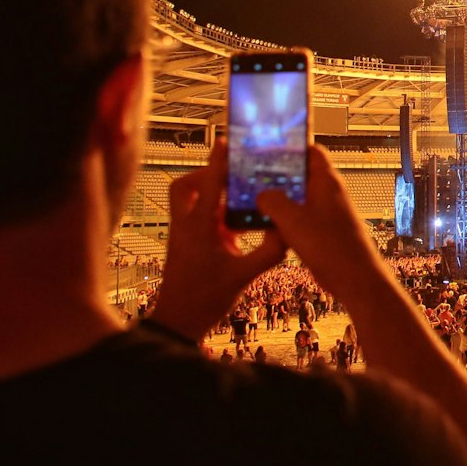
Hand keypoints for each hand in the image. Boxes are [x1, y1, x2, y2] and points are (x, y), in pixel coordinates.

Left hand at [147, 145, 285, 340]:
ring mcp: (183, 235)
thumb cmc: (205, 299)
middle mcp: (186, 226)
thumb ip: (269, 251)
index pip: (207, 184)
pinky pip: (198, 218)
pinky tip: (237, 225)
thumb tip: (288, 230)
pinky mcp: (185, 245)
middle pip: (185, 186)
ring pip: (189, 201)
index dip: (218, 161)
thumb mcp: (245, 276)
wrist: (178, 323)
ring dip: (210, 194)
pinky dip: (215, 213)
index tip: (229, 143)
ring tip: (238, 197)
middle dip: (205, 174)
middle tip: (231, 174)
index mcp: (198, 228)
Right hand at [256, 146, 384, 302]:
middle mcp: (327, 193)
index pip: (312, 152)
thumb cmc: (330, 246)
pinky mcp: (321, 230)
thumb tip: (261, 195)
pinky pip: (299, 217)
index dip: (292, 147)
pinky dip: (283, 218)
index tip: (269, 147)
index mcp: (326, 182)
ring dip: (278, 198)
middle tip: (251, 174)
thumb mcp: (292, 219)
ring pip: (298, 197)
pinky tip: (264, 224)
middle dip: (278, 174)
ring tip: (251, 198)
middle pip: (301, 174)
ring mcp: (325, 212)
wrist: (354, 278)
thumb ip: (272, 201)